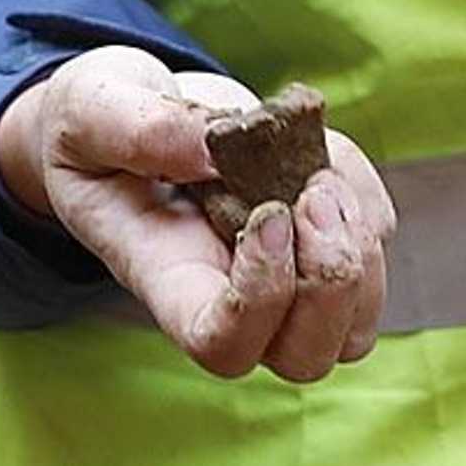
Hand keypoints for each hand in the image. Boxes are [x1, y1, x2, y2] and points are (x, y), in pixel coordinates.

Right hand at [0, 46, 395, 381]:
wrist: (134, 114)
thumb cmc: (99, 129)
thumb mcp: (92, 110)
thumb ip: (137, 127)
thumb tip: (214, 143)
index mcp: (166, 280)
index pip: (221, 343)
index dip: (260, 299)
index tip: (268, 214)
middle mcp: (232, 298)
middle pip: (305, 355)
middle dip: (331, 285)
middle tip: (314, 196)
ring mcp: (284, 278)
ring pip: (356, 322)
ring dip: (360, 249)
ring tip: (321, 176)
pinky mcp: (322, 237)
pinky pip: (374, 239)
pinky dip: (364, 197)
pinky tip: (321, 153)